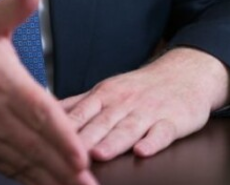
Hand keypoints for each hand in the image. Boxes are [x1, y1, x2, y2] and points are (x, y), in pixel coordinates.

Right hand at [0, 0, 96, 184]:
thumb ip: (13, 6)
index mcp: (1, 81)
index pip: (37, 111)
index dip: (60, 135)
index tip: (80, 153)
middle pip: (35, 144)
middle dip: (63, 165)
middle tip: (90, 182)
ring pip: (24, 161)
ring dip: (51, 178)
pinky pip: (9, 167)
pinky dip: (30, 179)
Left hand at [61, 47, 229, 161]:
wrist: (185, 73)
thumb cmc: (140, 88)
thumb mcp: (107, 90)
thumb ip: (78, 105)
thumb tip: (44, 114)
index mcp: (104, 96)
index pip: (80, 114)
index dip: (63, 129)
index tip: (47, 141)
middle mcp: (123, 103)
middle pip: (100, 123)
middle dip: (83, 139)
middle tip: (68, 154)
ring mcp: (148, 111)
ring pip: (128, 128)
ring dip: (113, 141)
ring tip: (100, 154)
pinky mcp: (173, 120)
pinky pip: (162, 132)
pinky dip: (153, 142)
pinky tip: (143, 151)